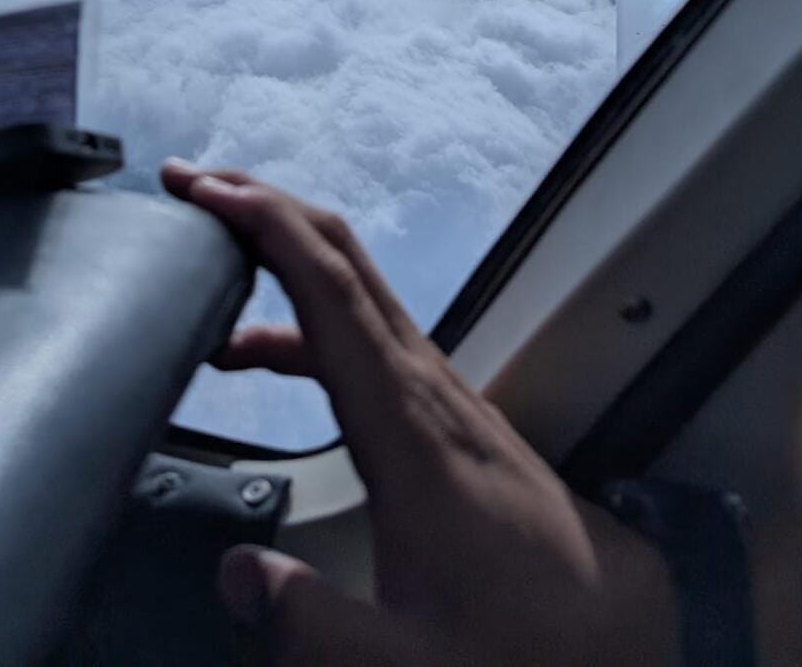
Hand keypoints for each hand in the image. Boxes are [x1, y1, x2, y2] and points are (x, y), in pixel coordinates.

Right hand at [161, 161, 679, 665]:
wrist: (610, 648)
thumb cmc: (520, 648)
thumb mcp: (405, 661)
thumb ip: (309, 622)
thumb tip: (235, 575)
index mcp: (409, 425)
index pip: (329, 288)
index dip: (265, 224)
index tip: (204, 190)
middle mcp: (427, 388)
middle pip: (342, 257)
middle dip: (265, 204)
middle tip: (190, 182)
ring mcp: (441, 395)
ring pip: (355, 289)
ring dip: (282, 254)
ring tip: (209, 257)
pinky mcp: (446, 417)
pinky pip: (365, 333)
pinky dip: (303, 315)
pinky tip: (259, 350)